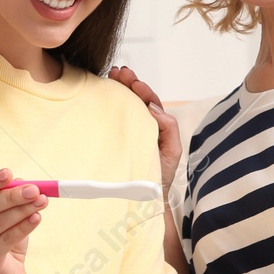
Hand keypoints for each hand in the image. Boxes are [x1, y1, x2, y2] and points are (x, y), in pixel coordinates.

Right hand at [0, 168, 48, 273]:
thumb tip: (24, 181)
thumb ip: (10, 198)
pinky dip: (24, 227)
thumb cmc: (2, 237)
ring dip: (23, 210)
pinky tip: (37, 218)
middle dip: (13, 196)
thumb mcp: (5, 214)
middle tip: (35, 190)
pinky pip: (7, 239)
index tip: (9, 172)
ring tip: (41, 202)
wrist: (0, 273)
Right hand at [108, 65, 180, 194]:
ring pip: (125, 106)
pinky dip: (110, 103)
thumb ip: (169, 129)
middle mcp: (143, 127)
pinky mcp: (115, 140)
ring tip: (112, 75)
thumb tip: (153, 108)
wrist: (143, 201)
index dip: (143, 91)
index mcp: (156, 128)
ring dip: (119, 88)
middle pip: (137, 100)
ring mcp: (129, 132)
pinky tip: (102, 91)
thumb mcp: (171, 152)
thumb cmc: (158, 178)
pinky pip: (113, 119)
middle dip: (129, 83)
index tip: (134, 81)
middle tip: (119, 72)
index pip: (150, 104)